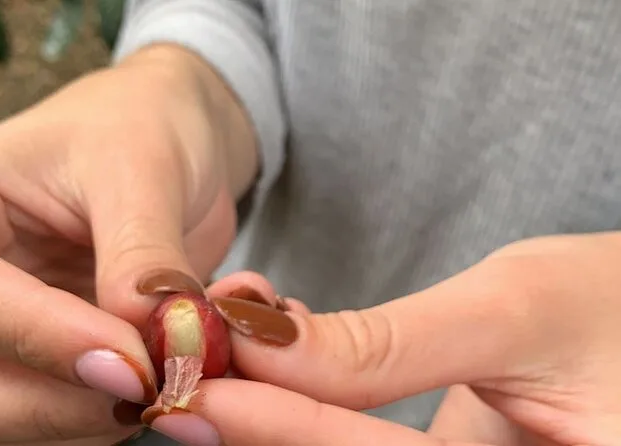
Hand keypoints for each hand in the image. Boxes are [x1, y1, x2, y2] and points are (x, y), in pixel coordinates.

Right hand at [0, 43, 255, 443]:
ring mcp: (6, 327)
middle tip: (150, 391)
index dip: (36, 338)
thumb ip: (142, 256)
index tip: (134, 361)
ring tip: (188, 368)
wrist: (175, 139)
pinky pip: (76, 407)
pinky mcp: (58, 354)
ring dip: (100, 413)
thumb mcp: (140, 166)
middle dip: (52, 407)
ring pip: (13, 416)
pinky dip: (132, 403)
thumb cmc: (142, 123)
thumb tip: (159, 344)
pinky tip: (197, 362)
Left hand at [146, 233, 620, 445]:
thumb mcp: (512, 310)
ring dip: (276, 418)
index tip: (205, 392)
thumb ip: (390, 344)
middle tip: (185, 384)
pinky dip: (307, 411)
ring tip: (211, 361)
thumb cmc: (611, 304)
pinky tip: (265, 360)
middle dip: (264, 432)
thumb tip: (265, 341)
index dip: (289, 431)